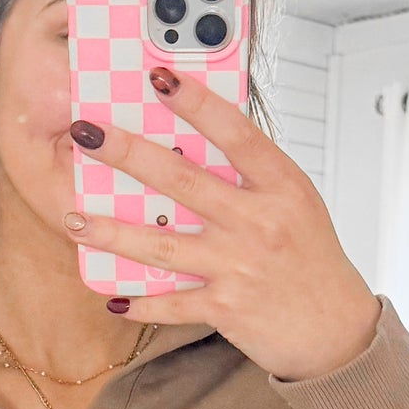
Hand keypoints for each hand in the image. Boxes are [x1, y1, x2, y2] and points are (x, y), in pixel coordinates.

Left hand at [64, 67, 380, 381]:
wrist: (335, 331)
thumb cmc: (313, 261)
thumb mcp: (295, 204)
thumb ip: (252, 176)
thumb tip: (193, 143)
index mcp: (281, 186)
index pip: (235, 133)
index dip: (196, 102)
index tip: (159, 77)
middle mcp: (259, 222)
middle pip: (182, 180)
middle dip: (127, 154)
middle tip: (86, 133)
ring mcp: (240, 265)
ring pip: (162, 244)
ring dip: (111, 232)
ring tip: (73, 218)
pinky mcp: (226, 306)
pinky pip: (172, 302)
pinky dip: (141, 302)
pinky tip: (114, 296)